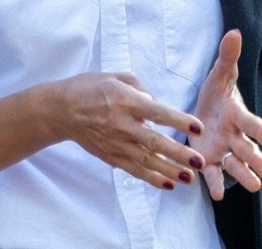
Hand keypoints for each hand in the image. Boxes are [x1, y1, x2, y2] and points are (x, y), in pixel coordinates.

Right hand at [47, 72, 206, 190]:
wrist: (62, 110)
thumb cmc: (91, 88)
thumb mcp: (117, 77)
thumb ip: (142, 88)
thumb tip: (158, 104)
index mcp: (126, 101)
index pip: (157, 112)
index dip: (179, 121)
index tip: (197, 128)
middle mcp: (122, 124)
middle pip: (154, 142)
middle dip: (178, 153)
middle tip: (199, 162)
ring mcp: (116, 143)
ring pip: (147, 161)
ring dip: (170, 171)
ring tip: (189, 178)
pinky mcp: (111, 156)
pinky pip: (134, 170)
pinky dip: (152, 178)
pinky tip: (169, 184)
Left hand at [190, 30, 261, 199]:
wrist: (205, 111)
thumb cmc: (216, 94)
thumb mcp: (219, 74)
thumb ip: (227, 56)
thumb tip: (235, 31)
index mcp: (237, 114)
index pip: (251, 122)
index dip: (260, 130)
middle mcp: (235, 135)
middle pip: (247, 148)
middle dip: (257, 159)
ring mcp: (224, 150)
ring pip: (237, 165)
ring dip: (245, 176)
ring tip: (256, 187)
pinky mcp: (210, 162)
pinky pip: (214, 174)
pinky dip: (216, 184)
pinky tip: (217, 196)